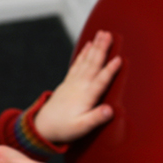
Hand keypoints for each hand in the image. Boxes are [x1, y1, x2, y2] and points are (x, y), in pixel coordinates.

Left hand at [34, 30, 120, 144]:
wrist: (43, 126)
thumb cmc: (64, 128)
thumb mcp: (82, 127)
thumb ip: (96, 118)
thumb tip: (110, 111)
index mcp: (85, 97)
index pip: (100, 81)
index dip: (110, 70)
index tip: (119, 59)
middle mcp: (79, 85)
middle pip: (93, 64)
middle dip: (102, 49)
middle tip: (109, 34)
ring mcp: (73, 82)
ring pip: (86, 60)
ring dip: (95, 46)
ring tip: (102, 34)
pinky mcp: (69, 81)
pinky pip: (78, 63)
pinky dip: (84, 53)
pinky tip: (89, 45)